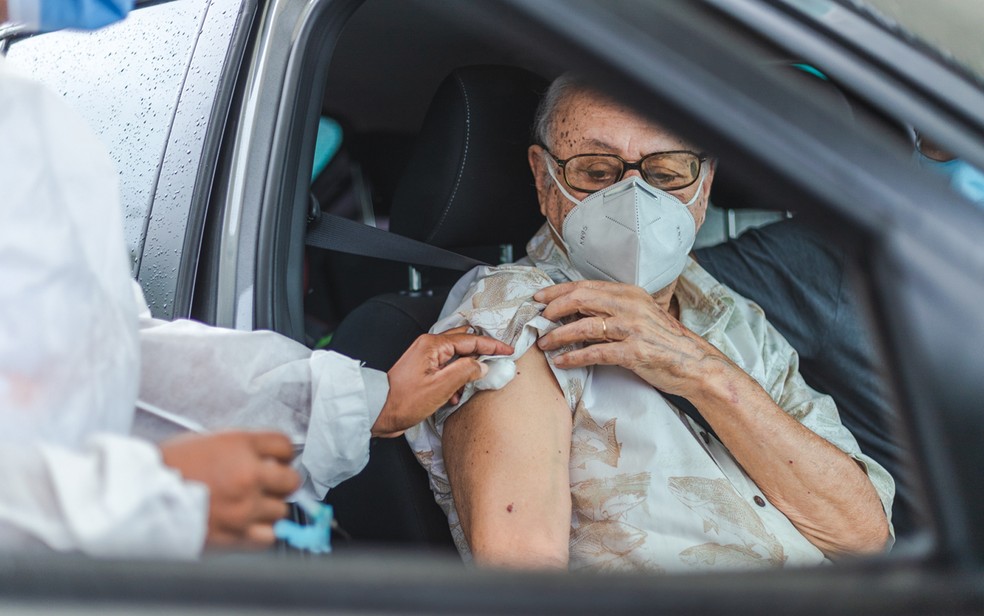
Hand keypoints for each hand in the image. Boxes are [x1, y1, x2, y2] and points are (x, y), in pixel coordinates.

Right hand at [160, 431, 299, 548]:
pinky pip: (269, 536)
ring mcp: (245, 506)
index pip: (285, 444)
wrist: (139, 496)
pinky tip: (246, 526)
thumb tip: (265, 457)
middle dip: (281, 482)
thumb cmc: (167, 467)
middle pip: (291, 479)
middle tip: (267, 486)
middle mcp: (248, 474)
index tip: (277, 460)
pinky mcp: (236, 534)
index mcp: (239, 445)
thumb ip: (240, 448)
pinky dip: (261, 533)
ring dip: (268, 509)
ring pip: (281, 509)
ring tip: (248, 507)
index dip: (282, 453)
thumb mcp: (207, 441)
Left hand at [373, 327, 513, 436]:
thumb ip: (465, 372)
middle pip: (464, 342)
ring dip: (466, 371)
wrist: (379, 411)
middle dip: (481, 353)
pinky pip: (446, 368)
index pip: (471, 339)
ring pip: (456, 357)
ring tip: (467, 388)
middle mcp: (429, 346)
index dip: (492, 345)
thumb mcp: (441, 387)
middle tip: (496, 361)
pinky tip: (453, 396)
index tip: (509, 351)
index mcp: (433, 344)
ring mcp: (425, 357)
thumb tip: (482, 365)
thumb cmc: (405, 400)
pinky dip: (454, 380)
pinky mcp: (423, 370)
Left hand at [533, 280, 733, 398]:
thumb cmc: (664, 341)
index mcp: (629, 294)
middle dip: (553, 309)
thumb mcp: (640, 315)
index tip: (539, 297)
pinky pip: (596, 353)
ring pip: (584, 326)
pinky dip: (574, 357)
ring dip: (558, 335)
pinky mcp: (634, 352)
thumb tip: (577, 311)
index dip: (558, 290)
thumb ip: (613, 310)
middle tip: (538, 320)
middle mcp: (630, 306)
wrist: (694, 364)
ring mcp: (632, 329)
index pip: (586, 286)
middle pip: (581, 299)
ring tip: (544, 343)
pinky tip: (561, 361)